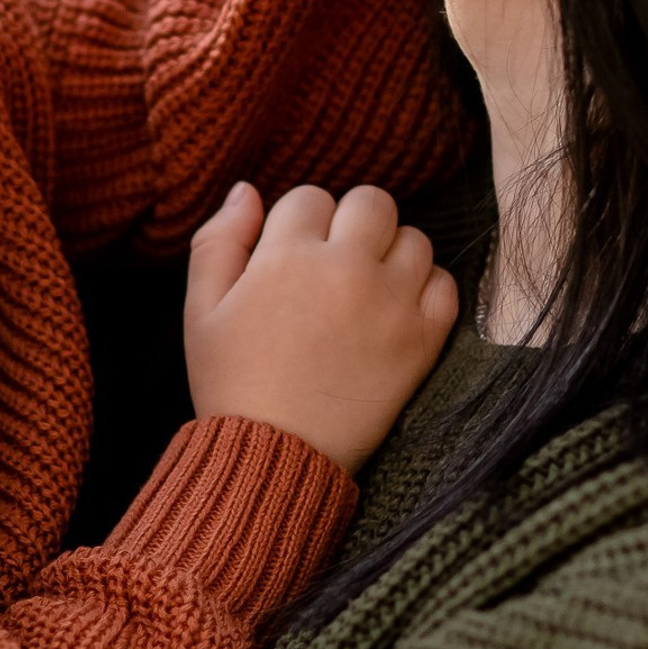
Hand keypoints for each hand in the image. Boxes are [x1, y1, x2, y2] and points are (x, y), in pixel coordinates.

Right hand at [184, 182, 457, 475]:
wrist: (276, 458)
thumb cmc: (233, 384)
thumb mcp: (201, 310)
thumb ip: (218, 241)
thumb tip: (247, 190)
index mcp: (289, 256)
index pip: (311, 197)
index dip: (299, 224)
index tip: (292, 258)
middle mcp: (347, 269)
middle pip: (371, 202)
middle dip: (352, 223)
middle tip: (334, 263)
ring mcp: (392, 303)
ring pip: (414, 238)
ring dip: (391, 253)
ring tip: (367, 287)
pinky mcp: (423, 340)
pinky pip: (446, 286)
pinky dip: (427, 289)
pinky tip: (397, 309)